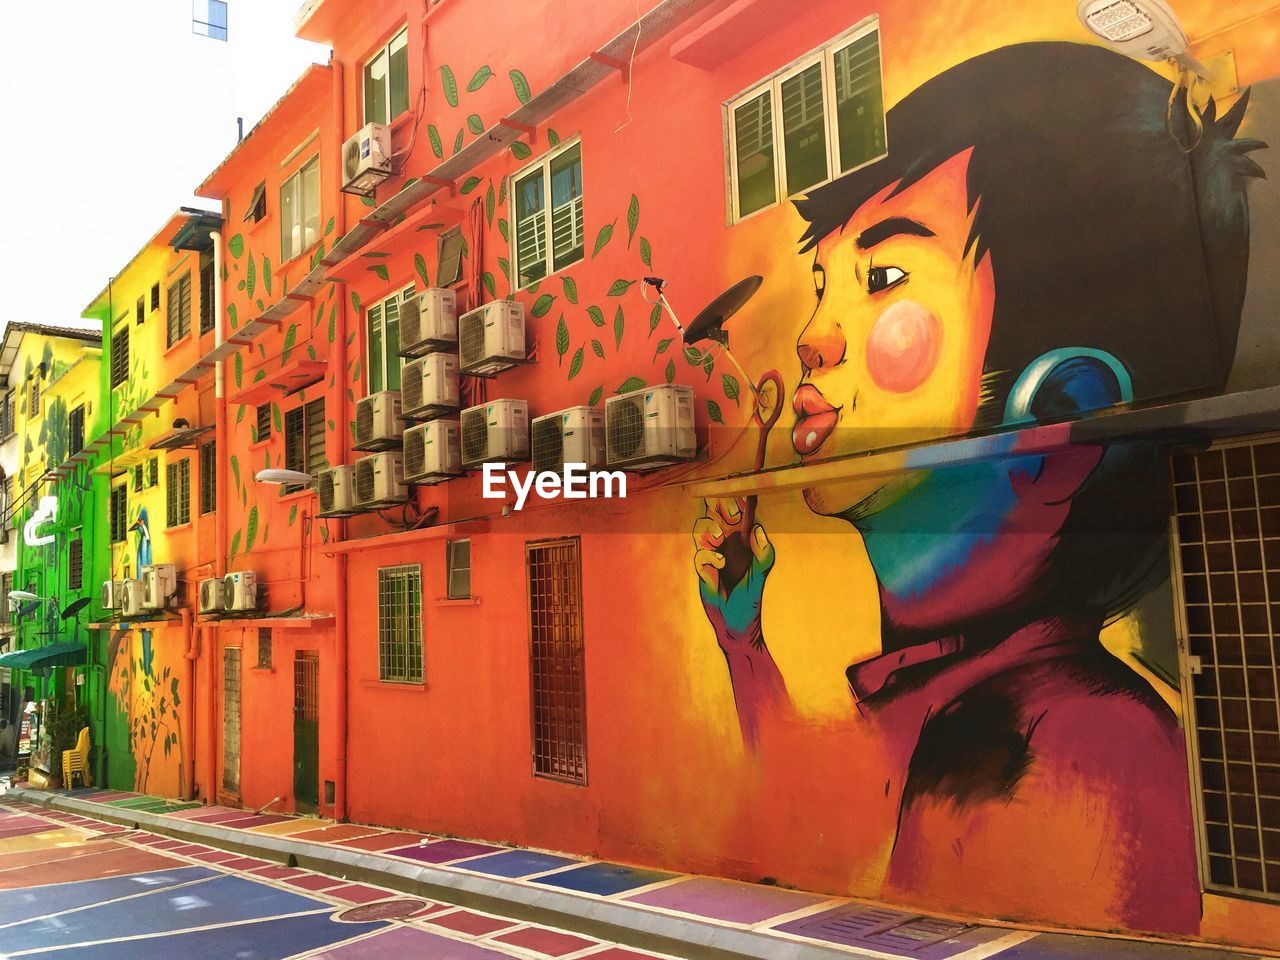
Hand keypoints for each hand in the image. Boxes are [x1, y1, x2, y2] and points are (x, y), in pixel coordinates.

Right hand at [694, 497, 774, 647]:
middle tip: (726, 514)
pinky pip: (699, 552)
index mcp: (743, 540)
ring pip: (702, 527)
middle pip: (715, 513)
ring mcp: (713, 553)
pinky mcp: (702, 566)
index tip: (736, 496)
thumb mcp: (761, 574)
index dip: (734, 500)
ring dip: (708, 528)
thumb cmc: (751, 599)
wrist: (735, 624)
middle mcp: (727, 543)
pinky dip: (707, 556)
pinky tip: (719, 567)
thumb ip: (763, 553)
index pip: (736, 513)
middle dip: (717, 509)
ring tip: (718, 540)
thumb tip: (757, 529)